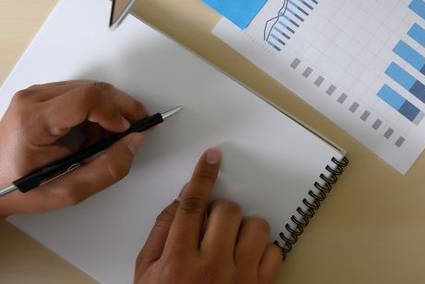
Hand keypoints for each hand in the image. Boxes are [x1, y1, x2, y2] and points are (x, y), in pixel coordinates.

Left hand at [0, 81, 147, 216]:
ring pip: (90, 90)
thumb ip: (107, 169)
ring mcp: (35, 94)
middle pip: (93, 89)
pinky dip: (93, 111)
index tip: (125, 130)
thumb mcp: (66, 191)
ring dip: (106, 112)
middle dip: (119, 110)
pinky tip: (88, 132)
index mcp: (33, 122)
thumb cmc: (20, 189)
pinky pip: (80, 93)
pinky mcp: (40, 95)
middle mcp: (33, 100)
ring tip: (100, 140)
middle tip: (131, 130)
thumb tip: (134, 141)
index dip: (114, 111)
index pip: (86, 99)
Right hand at [135, 148, 282, 283]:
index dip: (202, 177)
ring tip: (230, 245)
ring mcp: (240, 278)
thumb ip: (160, 234)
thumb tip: (180, 200)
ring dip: (244, 230)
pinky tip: (247, 260)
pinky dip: (264, 251)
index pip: (192, 206)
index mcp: (178, 262)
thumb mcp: (145, 275)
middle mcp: (211, 268)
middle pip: (227, 211)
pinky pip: (275, 252)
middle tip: (211, 227)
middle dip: (219, 212)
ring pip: (255, 227)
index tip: (211, 158)